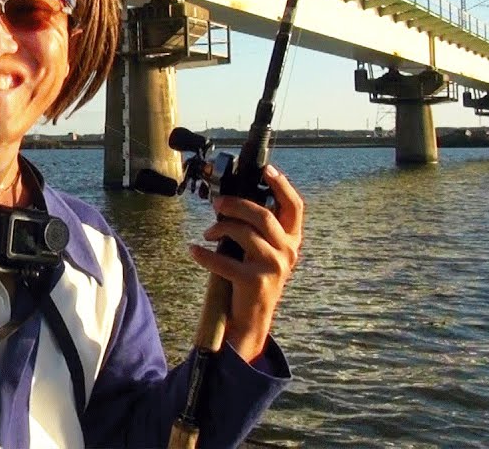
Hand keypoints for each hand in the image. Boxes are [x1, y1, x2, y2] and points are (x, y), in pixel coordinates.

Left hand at [189, 164, 303, 361]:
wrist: (251, 318)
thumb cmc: (251, 277)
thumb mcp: (261, 251)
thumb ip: (255, 228)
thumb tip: (229, 199)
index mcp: (292, 241)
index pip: (295, 207)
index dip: (282, 185)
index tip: (266, 169)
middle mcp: (288, 252)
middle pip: (263, 215)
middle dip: (237, 204)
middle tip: (218, 204)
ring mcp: (274, 267)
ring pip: (244, 233)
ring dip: (220, 228)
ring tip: (208, 234)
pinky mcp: (255, 282)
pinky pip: (223, 261)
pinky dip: (204, 254)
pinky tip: (194, 250)